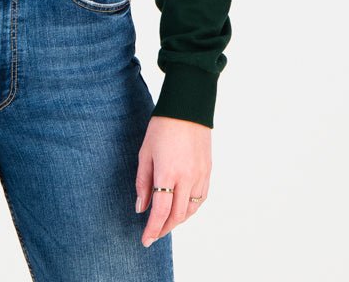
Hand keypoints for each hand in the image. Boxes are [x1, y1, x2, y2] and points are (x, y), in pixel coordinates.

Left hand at [135, 115, 211, 246]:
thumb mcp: (145, 152)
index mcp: (167, 172)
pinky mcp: (208, 171)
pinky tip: (182, 209)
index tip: (145, 240)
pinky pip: (201, 198)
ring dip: (178, 220)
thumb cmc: (162, 127)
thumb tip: (140, 208)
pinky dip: (191, 208)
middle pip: (177, 215)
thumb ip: (142, 182)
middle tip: (153, 234)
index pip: (161, 211)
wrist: (187, 107)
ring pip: (191, 210)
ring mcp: (200, 175)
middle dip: (164, 228)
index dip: (152, 229)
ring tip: (166, 223)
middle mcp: (187, 177)